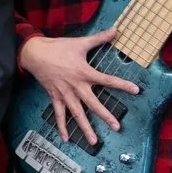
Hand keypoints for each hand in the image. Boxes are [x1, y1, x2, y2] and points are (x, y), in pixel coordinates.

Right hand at [18, 30, 139, 146]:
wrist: (35, 54)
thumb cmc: (58, 48)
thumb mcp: (80, 42)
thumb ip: (100, 38)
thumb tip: (116, 30)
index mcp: (85, 73)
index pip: (108, 80)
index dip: (123, 85)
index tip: (136, 91)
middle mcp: (76, 87)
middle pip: (93, 104)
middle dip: (105, 116)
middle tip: (117, 127)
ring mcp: (65, 95)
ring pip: (77, 114)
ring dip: (85, 128)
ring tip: (93, 142)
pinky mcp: (55, 98)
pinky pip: (59, 115)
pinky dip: (62, 127)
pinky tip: (67, 139)